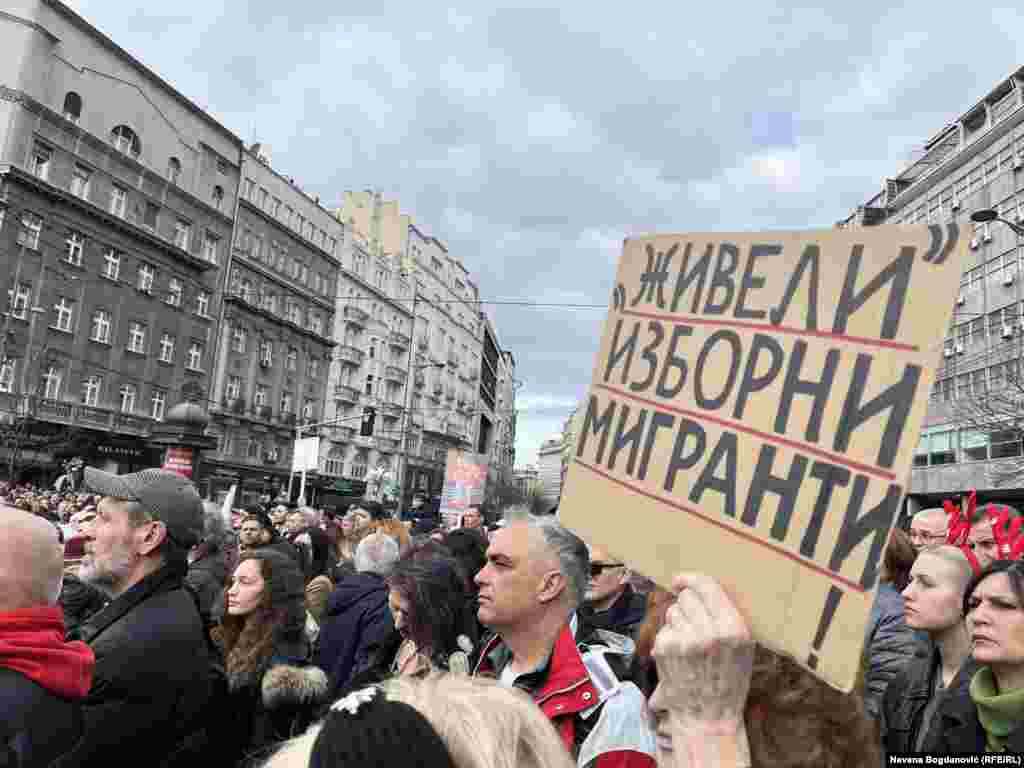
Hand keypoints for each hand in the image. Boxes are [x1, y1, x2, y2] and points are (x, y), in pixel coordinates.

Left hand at [651, 572, 754, 728]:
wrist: (709, 716)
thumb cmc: (728, 680)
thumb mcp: (743, 647)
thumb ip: (726, 616)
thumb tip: (699, 586)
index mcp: (734, 628)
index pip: (708, 586)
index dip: (691, 579)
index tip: (681, 579)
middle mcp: (710, 632)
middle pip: (687, 596)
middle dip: (686, 604)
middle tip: (693, 623)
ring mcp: (685, 640)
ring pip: (672, 611)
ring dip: (677, 621)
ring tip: (688, 643)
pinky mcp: (666, 649)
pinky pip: (663, 628)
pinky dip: (668, 638)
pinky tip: (678, 655)